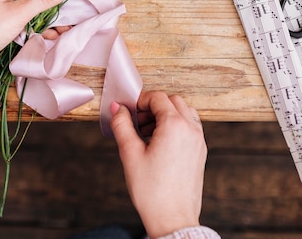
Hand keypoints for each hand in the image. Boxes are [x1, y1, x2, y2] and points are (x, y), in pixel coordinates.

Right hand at [110, 90, 206, 238]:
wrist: (173, 220)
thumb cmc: (153, 192)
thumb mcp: (130, 154)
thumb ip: (122, 125)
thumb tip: (118, 108)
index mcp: (174, 126)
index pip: (158, 97)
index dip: (141, 101)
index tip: (129, 112)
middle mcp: (190, 129)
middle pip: (173, 101)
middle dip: (153, 107)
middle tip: (138, 123)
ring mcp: (198, 141)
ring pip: (184, 112)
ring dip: (166, 114)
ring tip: (149, 134)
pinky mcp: (200, 152)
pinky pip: (190, 127)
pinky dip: (177, 126)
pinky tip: (161, 144)